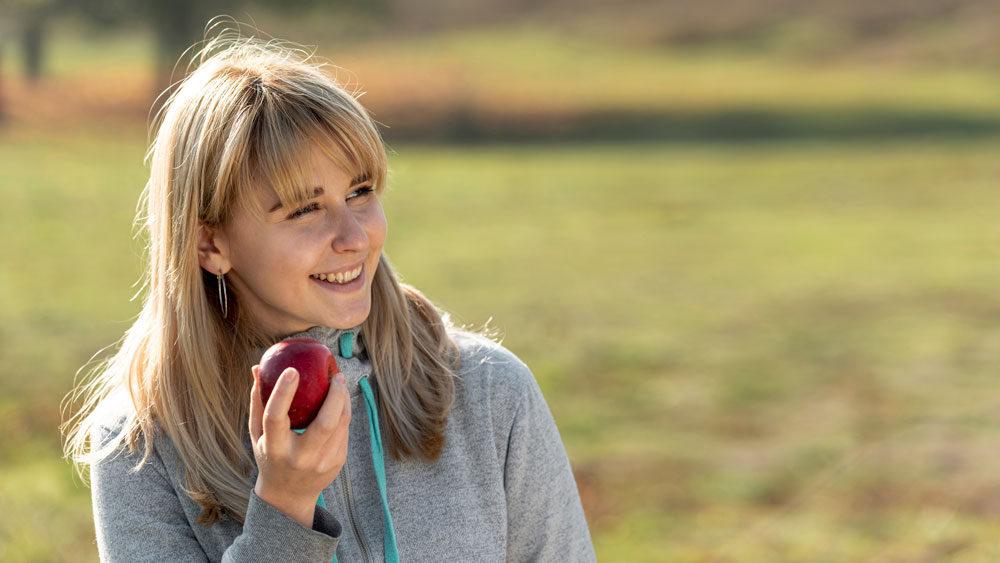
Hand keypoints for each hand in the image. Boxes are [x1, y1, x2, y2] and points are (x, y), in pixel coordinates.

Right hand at [249, 364, 350, 526]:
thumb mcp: (257, 434)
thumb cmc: (269, 455)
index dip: (283, 392)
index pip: (276, 418)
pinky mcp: (337, 462)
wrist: (288, 496)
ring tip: (339, 381)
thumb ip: (257, 402)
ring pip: (341, 423)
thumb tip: (258, 368)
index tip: (292, 370)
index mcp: (274, 449)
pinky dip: (343, 412)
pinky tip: (340, 400)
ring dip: (343, 399)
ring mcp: (322, 462)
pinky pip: (344, 430)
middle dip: (335, 394)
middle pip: (325, 422)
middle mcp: (300, 457)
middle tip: (336, 374)